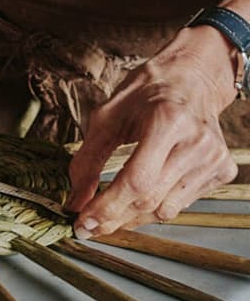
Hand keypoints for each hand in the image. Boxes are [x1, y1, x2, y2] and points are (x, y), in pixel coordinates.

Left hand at [67, 23, 239, 236]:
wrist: (192, 78)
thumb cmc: (147, 92)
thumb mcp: (109, 115)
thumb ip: (89, 158)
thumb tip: (76, 200)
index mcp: (168, 121)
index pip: (137, 181)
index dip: (107, 207)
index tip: (84, 222)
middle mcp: (196, 142)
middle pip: (150, 200)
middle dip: (114, 217)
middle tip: (90, 223)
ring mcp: (214, 159)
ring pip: (166, 210)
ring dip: (133, 215)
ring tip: (114, 205)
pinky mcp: (223, 171)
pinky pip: (182, 204)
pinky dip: (157, 205)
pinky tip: (147, 189)